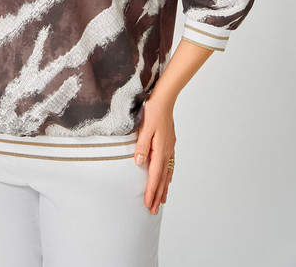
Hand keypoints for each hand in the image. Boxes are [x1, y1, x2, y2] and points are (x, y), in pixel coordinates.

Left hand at [134, 96, 175, 214]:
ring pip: (167, 173)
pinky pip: (170, 164)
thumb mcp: (144, 127)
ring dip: (164, 188)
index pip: (154, 175)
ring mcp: (169, 147)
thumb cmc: (153, 110)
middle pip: (162, 178)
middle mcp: (166, 151)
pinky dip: (168, 176)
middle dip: (158, 195)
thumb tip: (139, 163)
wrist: (164, 98)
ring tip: (162, 201)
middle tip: (154, 210)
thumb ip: (142, 146)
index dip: (151, 190)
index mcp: (160, 149)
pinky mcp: (169, 143)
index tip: (148, 203)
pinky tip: (167, 179)